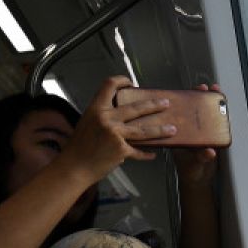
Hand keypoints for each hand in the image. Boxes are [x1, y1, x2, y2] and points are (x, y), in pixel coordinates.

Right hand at [56, 76, 175, 183]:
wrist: (74, 166)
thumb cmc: (79, 147)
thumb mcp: (87, 123)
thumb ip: (103, 116)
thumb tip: (121, 115)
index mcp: (96, 109)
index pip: (109, 85)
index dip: (121, 80)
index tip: (131, 83)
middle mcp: (106, 118)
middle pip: (136, 107)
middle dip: (154, 105)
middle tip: (165, 104)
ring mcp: (115, 134)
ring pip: (144, 130)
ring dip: (161, 130)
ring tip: (173, 129)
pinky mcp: (121, 149)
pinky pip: (138, 151)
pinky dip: (145, 153)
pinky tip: (153, 154)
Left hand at [171, 83, 222, 185]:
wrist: (197, 180)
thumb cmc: (190, 171)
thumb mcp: (194, 165)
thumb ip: (201, 158)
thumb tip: (209, 151)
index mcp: (180, 136)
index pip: (181, 114)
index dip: (185, 101)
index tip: (191, 93)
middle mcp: (188, 132)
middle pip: (192, 111)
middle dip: (200, 98)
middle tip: (207, 88)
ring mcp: (198, 134)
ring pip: (203, 115)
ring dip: (210, 104)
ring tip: (217, 93)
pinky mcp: (209, 138)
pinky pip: (213, 124)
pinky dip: (218, 116)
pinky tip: (224, 108)